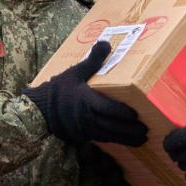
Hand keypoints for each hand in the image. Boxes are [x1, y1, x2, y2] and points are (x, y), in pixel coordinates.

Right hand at [23, 41, 146, 145]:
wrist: (39, 109)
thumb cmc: (59, 89)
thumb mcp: (75, 72)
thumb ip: (92, 60)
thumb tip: (106, 43)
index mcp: (85, 100)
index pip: (107, 109)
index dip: (121, 113)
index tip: (135, 114)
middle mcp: (86, 117)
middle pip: (112, 126)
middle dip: (130, 130)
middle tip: (146, 131)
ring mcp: (84, 129)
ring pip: (109, 136)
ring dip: (126, 139)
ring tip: (142, 139)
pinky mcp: (83, 136)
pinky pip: (102, 140)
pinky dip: (116, 141)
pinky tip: (127, 142)